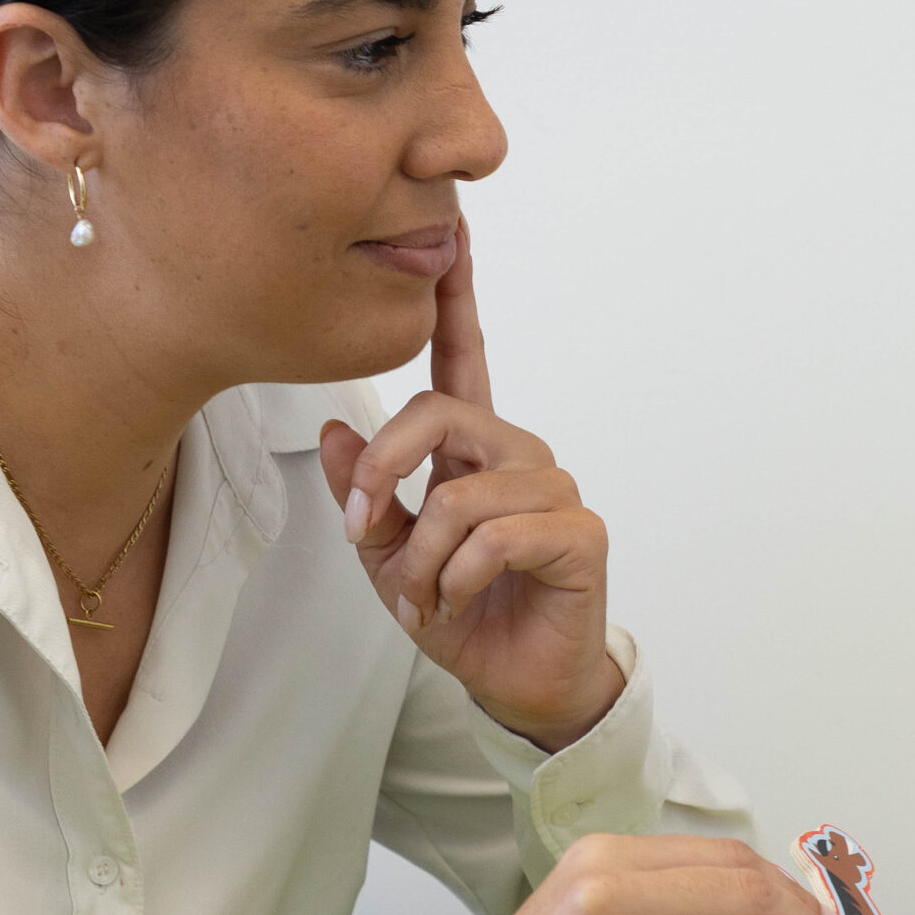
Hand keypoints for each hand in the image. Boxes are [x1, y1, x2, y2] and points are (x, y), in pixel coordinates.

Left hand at [320, 220, 622, 750]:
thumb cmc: (463, 611)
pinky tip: (464, 599)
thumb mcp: (388, 555)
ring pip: (457, 495)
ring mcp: (554, 488)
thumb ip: (365, 493)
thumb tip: (336, 428)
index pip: (463, 358)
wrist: (515, 683)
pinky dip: (460, 579)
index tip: (454, 232)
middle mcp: (518, 454)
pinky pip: (495, 538)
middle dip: (384, 472)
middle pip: (439, 413)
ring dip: (422, 559)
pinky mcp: (579, 532)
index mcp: (474, 449)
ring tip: (428, 596)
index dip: (457, 297)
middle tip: (366, 533)